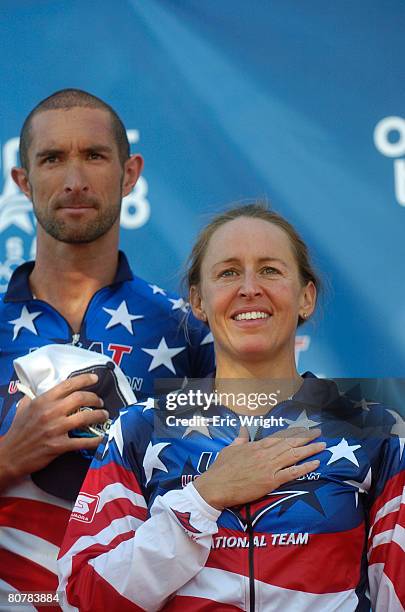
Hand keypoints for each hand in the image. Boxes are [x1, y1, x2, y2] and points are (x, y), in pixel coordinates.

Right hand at [0, 373, 107, 486]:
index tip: (95, 378)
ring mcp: (55, 429)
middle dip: (95, 398)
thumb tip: (40, 389)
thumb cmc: (18, 431)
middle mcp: (50, 412)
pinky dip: (95, 440)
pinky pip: (82, 442)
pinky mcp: (58, 446)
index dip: (84, 379)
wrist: (10, 455)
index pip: (68, 384)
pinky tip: (101, 438)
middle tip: (100, 402)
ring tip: (104, 416)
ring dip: (98, 416)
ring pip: (85, 418)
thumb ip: (34, 397)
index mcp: (43, 401)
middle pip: (80, 398)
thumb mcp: (23, 407)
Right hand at [194, 427, 325, 509]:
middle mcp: (265, 453)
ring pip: (294, 455)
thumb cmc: (221, 468)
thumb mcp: (230, 449)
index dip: (293, 432)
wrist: (216, 485)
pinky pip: (291, 473)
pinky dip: (305, 467)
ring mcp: (269, 467)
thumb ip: (240, 439)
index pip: (279, 436)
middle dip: (306, 437)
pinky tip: (315, 463)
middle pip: (290, 443)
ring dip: (310, 449)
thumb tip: (243, 429)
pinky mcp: (270, 481)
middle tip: (319, 433)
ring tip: (322, 445)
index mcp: (256, 445)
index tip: (304, 429)